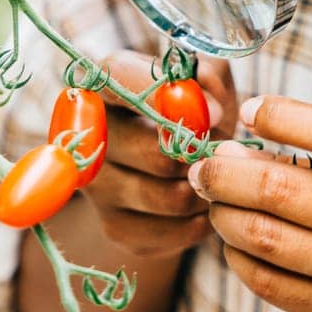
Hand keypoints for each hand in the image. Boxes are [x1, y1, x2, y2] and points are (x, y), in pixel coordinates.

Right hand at [81, 49, 237, 258]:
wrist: (177, 161)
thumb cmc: (193, 110)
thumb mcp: (206, 81)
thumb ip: (209, 79)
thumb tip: (208, 111)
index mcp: (104, 84)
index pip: (118, 79)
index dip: (164, 96)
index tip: (211, 114)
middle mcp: (88, 136)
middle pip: (155, 154)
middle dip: (204, 156)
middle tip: (223, 150)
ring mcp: (97, 187)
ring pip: (171, 198)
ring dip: (208, 189)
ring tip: (219, 174)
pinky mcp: (115, 227)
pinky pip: (173, 231)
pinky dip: (202, 221)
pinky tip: (205, 202)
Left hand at [185, 96, 311, 311]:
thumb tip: (242, 138)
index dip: (282, 116)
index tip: (248, 111)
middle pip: (285, 190)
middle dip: (228, 173)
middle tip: (205, 165)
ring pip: (267, 238)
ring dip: (224, 213)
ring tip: (213, 198)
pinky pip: (267, 281)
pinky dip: (237, 254)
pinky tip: (233, 237)